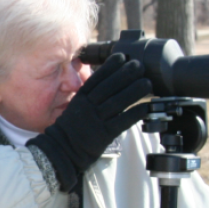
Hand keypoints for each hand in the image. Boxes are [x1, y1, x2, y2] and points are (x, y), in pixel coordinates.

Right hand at [27, 53, 150, 191]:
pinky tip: (145, 107)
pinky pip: (121, 122)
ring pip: (117, 102)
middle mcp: (88, 107)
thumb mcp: (76, 107)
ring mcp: (96, 121)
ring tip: (147, 82)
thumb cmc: (71, 129)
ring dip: (134, 91)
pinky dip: (134, 114)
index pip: (96, 79)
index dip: (110, 67)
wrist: (62, 150)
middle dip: (125, 74)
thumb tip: (108, 83)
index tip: (121, 57)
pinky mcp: (103, 135)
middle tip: (138, 65)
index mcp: (80, 99)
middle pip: (108, 87)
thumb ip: (90, 96)